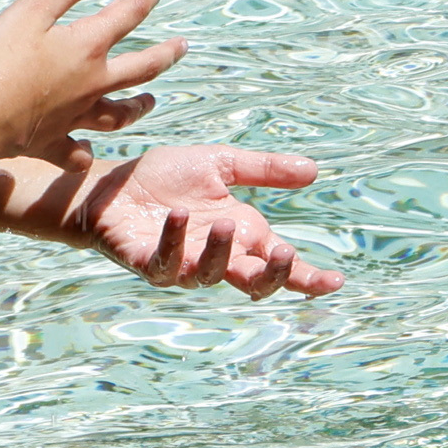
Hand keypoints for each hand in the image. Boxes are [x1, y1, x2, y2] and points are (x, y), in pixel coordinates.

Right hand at [0, 0, 180, 163]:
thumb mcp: (30, 10)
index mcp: (88, 46)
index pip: (129, 14)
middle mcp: (91, 83)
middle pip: (142, 69)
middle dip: (166, 54)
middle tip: (183, 47)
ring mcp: (76, 116)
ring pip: (119, 115)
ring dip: (138, 109)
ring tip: (151, 103)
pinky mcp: (53, 143)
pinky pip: (76, 154)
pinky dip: (83, 154)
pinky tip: (86, 154)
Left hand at [75, 144, 340, 296]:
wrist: (112, 183)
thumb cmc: (166, 178)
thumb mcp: (222, 164)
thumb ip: (264, 169)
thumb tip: (313, 170)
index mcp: (241, 235)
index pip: (279, 263)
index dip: (307, 277)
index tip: (335, 281)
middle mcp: (216, 255)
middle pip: (254, 283)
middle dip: (273, 275)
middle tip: (284, 255)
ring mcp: (184, 264)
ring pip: (213, 276)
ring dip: (222, 253)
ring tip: (225, 223)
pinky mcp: (150, 263)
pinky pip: (167, 265)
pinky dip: (176, 242)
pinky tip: (180, 217)